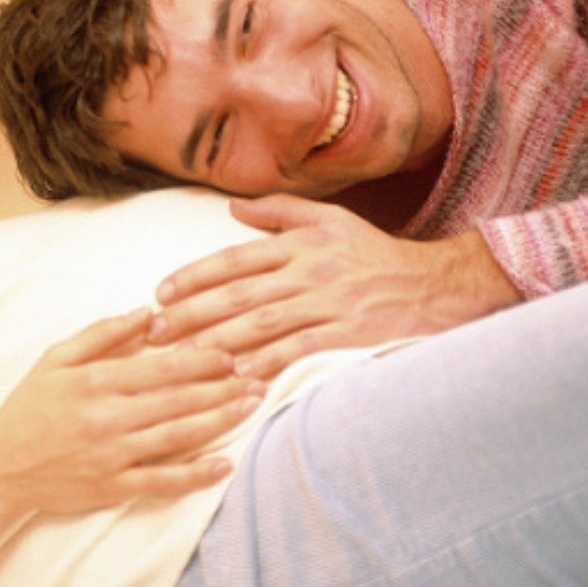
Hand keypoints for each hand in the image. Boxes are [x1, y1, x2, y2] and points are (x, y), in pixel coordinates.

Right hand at [0, 309, 261, 517]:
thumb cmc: (28, 407)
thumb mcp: (54, 359)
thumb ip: (100, 335)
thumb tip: (145, 313)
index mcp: (94, 381)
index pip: (159, 367)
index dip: (200, 360)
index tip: (231, 352)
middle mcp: (106, 417)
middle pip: (177, 400)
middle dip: (222, 387)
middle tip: (258, 376)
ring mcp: (111, 455)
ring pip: (177, 437)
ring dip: (219, 421)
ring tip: (252, 407)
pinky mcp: (112, 487)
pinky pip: (162, 482)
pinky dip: (195, 475)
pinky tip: (225, 465)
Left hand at [148, 195, 522, 379]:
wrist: (434, 283)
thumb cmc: (374, 252)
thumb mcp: (329, 219)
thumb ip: (279, 212)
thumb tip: (232, 207)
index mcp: (298, 244)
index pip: (234, 259)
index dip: (193, 277)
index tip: (159, 294)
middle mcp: (307, 272)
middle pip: (237, 295)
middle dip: (190, 314)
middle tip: (153, 333)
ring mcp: (326, 305)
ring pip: (261, 324)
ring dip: (218, 342)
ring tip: (181, 358)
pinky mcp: (345, 335)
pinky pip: (298, 351)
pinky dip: (267, 364)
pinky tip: (237, 379)